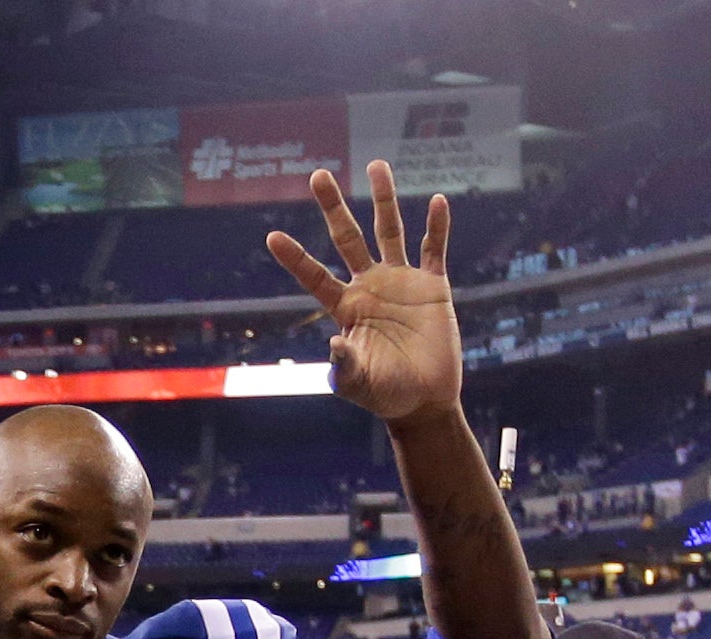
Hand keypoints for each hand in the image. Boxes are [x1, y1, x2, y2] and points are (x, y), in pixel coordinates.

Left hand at [268, 162, 459, 425]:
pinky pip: (433, 250)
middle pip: (347, 238)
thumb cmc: (387, 395)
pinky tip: (438, 201)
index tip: (272, 237)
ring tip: (376, 165)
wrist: (425, 401)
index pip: (315, 276)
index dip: (295, 258)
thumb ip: (344, 366)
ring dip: (384, 198)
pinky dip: (437, 227)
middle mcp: (370, 287)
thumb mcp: (360, 384)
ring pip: (389, 231)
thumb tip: (333, 343)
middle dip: (333, 208)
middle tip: (318, 175)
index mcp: (347, 307)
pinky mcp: (432, 287)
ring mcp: (401, 282)